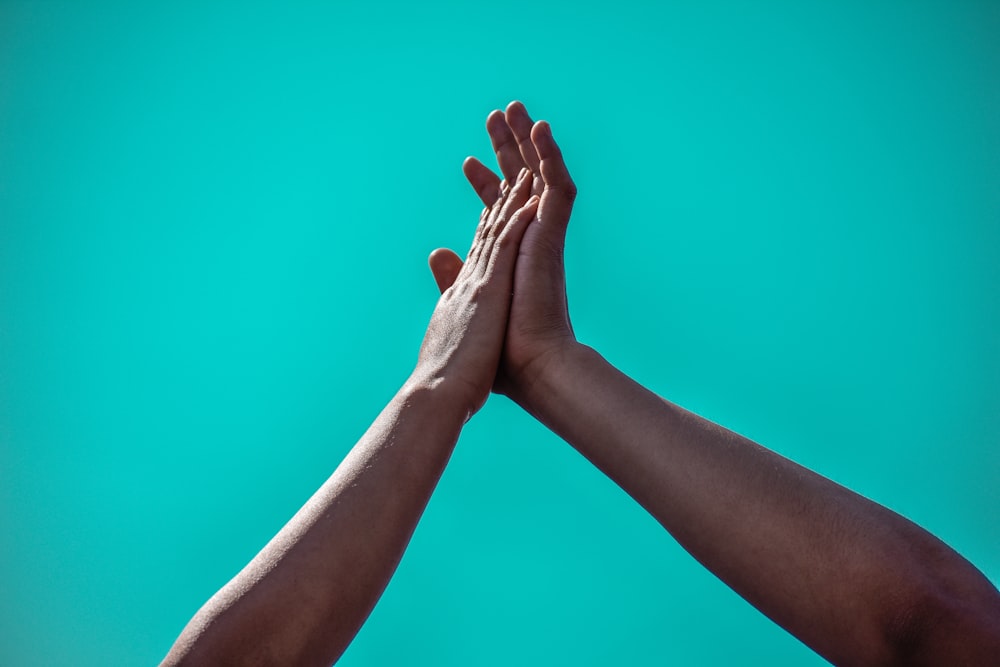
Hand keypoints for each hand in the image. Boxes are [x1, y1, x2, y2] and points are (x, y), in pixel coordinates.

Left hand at [429, 102, 576, 397]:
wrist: (529, 367)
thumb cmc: (500, 351)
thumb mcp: (469, 301)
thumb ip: (455, 274)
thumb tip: (437, 252)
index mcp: (508, 258)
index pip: (495, 213)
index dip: (486, 186)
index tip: (468, 162)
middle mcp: (528, 243)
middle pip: (518, 185)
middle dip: (506, 151)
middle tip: (496, 116)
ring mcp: (542, 237)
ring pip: (539, 176)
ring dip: (527, 142)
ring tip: (515, 108)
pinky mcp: (552, 236)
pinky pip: (556, 186)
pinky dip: (550, 156)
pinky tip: (540, 129)